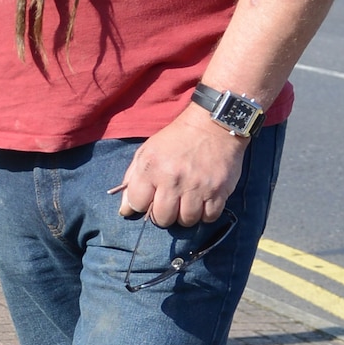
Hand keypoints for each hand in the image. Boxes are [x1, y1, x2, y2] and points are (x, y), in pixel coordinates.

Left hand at [118, 104, 246, 227]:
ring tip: (188, 202)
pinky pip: (209, 217)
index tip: (150, 199)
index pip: (137, 204)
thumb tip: (124, 210)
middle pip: (162, 218)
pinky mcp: (218, 190)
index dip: (142, 205)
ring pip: (186, 220)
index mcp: (151, 168)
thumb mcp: (148, 151)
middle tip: (171, 203)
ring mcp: (197, 186)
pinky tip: (204, 201)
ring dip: (186, 215)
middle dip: (165, 215)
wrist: (213, 124)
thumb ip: (133, 180)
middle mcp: (172, 179)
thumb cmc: (177, 139)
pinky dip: (206, 214)